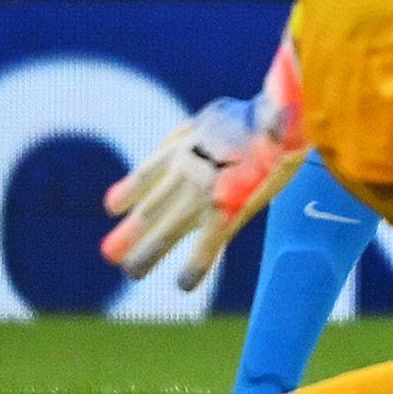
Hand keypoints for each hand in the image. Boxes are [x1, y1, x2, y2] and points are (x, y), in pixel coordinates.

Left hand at [101, 50, 306, 289]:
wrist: (280, 115)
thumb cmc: (270, 108)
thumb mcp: (228, 112)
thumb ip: (214, 128)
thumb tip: (216, 131)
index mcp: (188, 142)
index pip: (150, 170)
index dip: (131, 189)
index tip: (112, 207)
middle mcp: (187, 169)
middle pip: (153, 206)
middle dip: (133, 231)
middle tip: (112, 254)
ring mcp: (203, 192)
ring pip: (169, 228)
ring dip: (150, 252)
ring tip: (132, 272)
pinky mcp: (226, 210)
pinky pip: (208, 243)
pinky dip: (196, 265)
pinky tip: (184, 285)